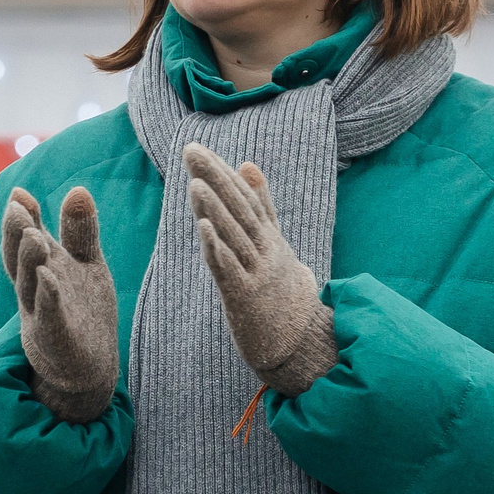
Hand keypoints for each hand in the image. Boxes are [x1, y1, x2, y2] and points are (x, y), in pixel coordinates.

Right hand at [1, 185, 119, 422]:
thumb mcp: (86, 264)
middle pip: (19, 260)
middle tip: (17, 208)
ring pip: (29, 287)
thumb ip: (80, 230)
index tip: (20, 192)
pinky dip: (47, 299)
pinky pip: (49, 318)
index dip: (25, 216)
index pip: (28, 237)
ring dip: (29, 262)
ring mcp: (41, 316)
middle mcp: (35, 290)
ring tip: (34, 236)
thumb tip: (77, 188)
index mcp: (42, 268)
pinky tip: (49, 280)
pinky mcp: (55, 341)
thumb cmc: (83, 310)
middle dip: (16, 234)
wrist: (89, 368)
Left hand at [185, 144, 337, 396]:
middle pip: (239, 209)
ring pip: (235, 236)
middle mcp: (266, 250)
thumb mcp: (276, 244)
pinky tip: (203, 227)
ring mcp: (258, 273)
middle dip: (214, 179)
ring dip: (215, 209)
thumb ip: (263, 204)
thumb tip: (247, 163)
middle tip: (190, 152)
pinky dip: (218, 247)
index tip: (198, 150)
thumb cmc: (283, 291)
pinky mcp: (247, 297)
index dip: (222, 173)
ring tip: (195, 183)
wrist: (303, 342)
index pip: (246, 198)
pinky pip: (231, 269)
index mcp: (270, 237)